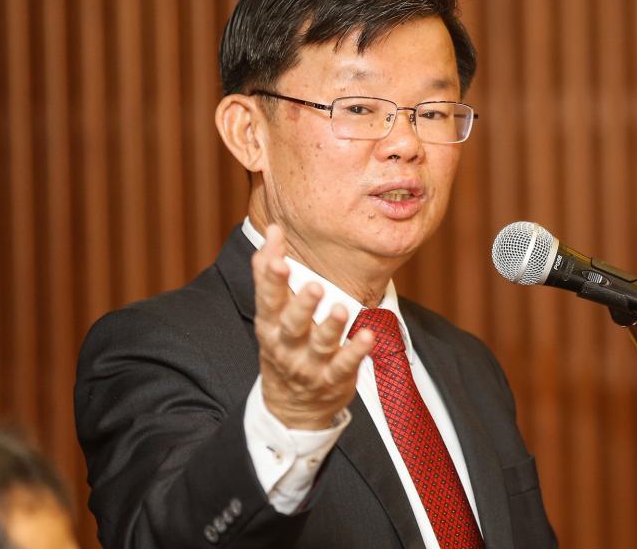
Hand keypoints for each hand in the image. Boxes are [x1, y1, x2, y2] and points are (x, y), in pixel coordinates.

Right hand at [252, 224, 374, 429]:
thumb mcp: (270, 314)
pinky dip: (357, 352)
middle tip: (314, 286)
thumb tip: (273, 229)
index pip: (267, 299)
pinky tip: (369, 336)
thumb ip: (270, 272)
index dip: (271, 280)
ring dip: (331, 327)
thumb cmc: (282, 345)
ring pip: (321, 345)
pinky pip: (346, 365)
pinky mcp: (333, 379)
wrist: (291, 407)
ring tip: (341, 308)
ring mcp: (310, 365)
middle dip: (302, 306)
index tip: (278, 259)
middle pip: (292, 324)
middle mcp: (287, 346)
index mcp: (270, 325)